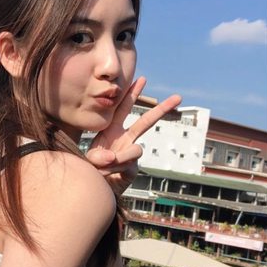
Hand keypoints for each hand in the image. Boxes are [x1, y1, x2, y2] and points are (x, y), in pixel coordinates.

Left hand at [86, 77, 181, 194]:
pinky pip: (130, 165)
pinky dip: (118, 168)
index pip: (123, 108)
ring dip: (119, 157)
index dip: (132, 94)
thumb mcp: (87, 158)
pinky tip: (107, 172)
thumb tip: (113, 156)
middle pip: (146, 122)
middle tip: (178, 97)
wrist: (92, 188)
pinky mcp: (133, 169)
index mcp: (111, 130)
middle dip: (161, 109)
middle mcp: (124, 140)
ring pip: (136, 150)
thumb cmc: (87, 169)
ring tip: (102, 165)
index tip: (142, 79)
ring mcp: (130, 154)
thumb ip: (98, 156)